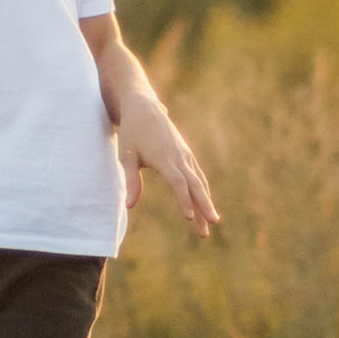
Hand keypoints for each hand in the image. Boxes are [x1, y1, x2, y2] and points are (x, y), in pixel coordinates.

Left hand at [117, 94, 221, 239]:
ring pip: (199, 182)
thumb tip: (128, 206)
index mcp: (164, 158)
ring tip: (212, 222)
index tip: (189, 218)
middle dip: (203, 208)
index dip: (184, 200)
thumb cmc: (132, 133)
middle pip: (195, 186)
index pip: (178, 183)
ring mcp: (185, 155)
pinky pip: (198, 175)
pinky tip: (206, 204)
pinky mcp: (186, 154)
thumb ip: (131, 181)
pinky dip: (203, 190)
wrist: (144, 107)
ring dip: (206, 203)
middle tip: (208, 229)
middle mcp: (179, 157)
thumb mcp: (126, 156)